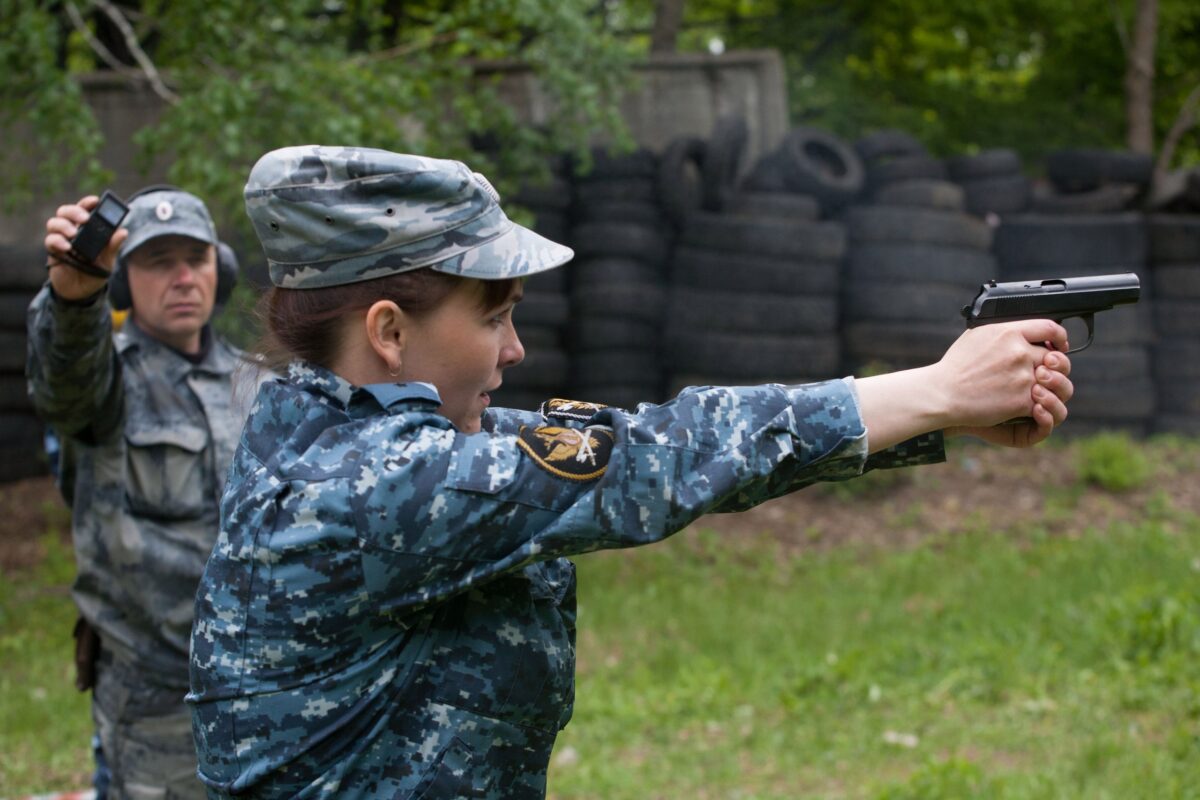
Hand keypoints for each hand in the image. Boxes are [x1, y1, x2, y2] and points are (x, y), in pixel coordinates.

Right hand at [44, 195, 128, 300]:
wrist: (82, 292)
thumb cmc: (95, 271)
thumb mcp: (108, 260)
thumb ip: (113, 246)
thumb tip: (123, 231)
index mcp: (87, 228)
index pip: (85, 209)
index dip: (88, 202)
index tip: (95, 200)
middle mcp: (72, 230)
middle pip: (66, 211)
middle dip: (74, 211)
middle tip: (84, 219)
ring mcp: (61, 239)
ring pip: (54, 222)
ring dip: (63, 225)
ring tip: (73, 234)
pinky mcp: (53, 251)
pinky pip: (50, 240)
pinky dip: (57, 241)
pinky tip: (67, 247)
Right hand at [942, 323, 1072, 447]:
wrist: (942, 393)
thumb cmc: (955, 367)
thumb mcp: (977, 335)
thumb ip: (1004, 332)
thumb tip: (1020, 331)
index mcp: (1008, 332)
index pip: (1050, 327)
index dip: (1060, 337)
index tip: (1059, 346)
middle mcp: (1019, 352)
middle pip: (1054, 357)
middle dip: (1052, 367)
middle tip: (1043, 374)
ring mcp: (1022, 377)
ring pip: (1053, 382)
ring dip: (1048, 387)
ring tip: (1036, 391)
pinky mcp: (1021, 400)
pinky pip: (1042, 402)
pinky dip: (1036, 406)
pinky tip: (1025, 406)